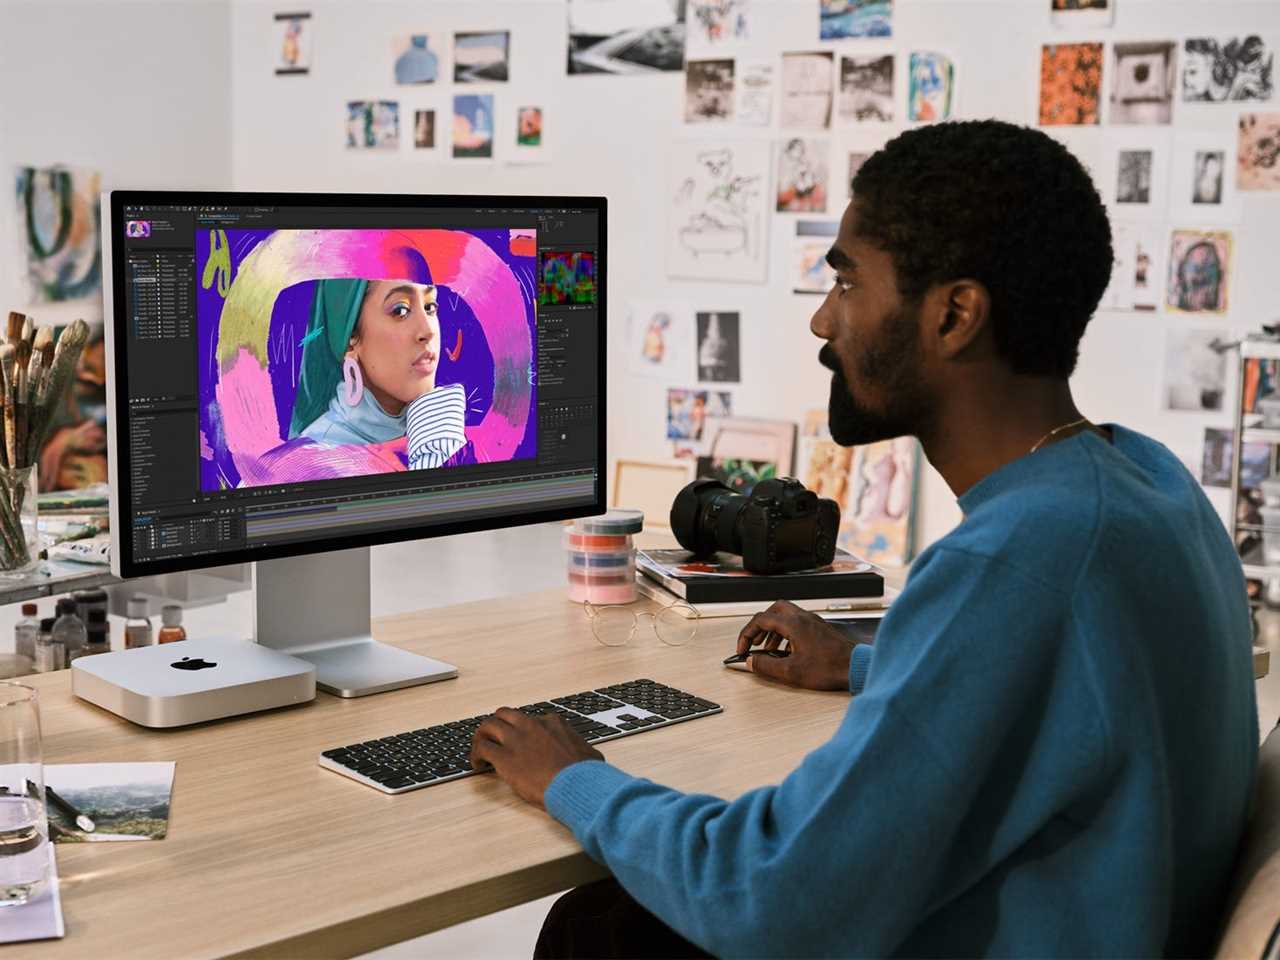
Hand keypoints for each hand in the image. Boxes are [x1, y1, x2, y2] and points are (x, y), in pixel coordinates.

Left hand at [470, 708, 604, 807]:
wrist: (575, 785)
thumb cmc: (584, 773)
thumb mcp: (589, 754)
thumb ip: (582, 749)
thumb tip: (588, 756)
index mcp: (551, 722)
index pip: (529, 720)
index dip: (521, 732)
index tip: (519, 742)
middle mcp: (531, 725)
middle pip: (504, 715)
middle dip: (496, 726)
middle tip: (493, 738)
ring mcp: (516, 739)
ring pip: (488, 726)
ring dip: (481, 737)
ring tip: (479, 750)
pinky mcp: (503, 757)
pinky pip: (481, 748)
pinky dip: (476, 755)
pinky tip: (478, 765)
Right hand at [735, 600, 857, 690]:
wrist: (857, 668)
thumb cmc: (830, 668)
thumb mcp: (791, 672)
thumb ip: (766, 667)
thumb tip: (751, 662)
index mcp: (794, 624)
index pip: (761, 620)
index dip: (747, 634)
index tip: (743, 649)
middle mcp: (803, 618)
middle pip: (774, 610)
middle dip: (760, 626)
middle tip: (755, 641)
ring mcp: (814, 622)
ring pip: (786, 616)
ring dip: (773, 630)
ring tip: (769, 649)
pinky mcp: (820, 629)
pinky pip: (797, 624)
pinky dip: (786, 633)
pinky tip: (787, 651)